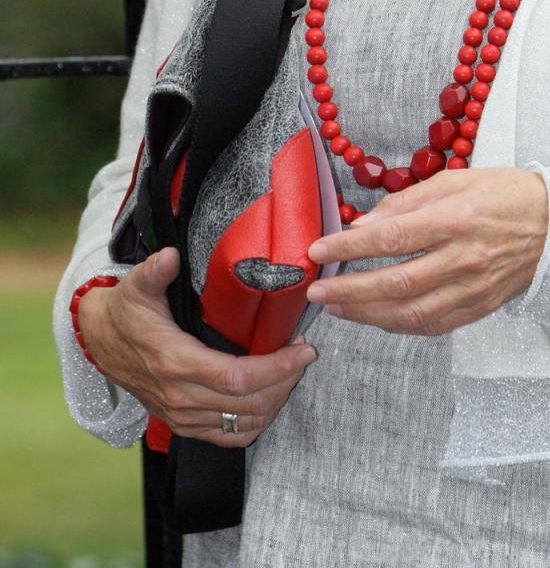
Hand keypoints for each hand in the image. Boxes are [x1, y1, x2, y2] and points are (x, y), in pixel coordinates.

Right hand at [77, 247, 316, 446]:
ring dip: (275, 400)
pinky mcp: (182, 425)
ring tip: (292, 372)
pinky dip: (255, 423)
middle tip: (304, 354)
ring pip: (243, 423)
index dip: (277, 367)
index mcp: (176, 363)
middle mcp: (180, 397)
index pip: (238, 377)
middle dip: (285, 380)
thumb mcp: (137, 286)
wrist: (101, 341)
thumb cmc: (126, 311)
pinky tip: (270, 399)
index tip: (303, 349)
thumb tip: (169, 256)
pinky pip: (228, 437)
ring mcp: (181, 416)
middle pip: (248, 403)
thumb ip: (155, 271)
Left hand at [305, 167, 547, 334]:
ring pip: (411, 313)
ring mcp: (473, 288)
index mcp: (456, 218)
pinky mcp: (479, 308)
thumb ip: (409, 201)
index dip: (349, 246)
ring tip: (339, 307)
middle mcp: (464, 257)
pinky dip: (399, 324)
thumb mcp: (457, 179)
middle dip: (349, 289)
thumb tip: (366, 223)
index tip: (320, 249)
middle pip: (396, 282)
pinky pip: (433, 325)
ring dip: (368, 314)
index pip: (391, 237)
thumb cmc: (507, 195)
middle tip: (318, 288)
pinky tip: (377, 317)